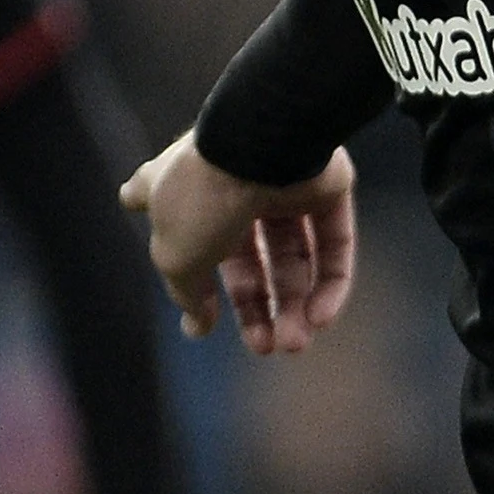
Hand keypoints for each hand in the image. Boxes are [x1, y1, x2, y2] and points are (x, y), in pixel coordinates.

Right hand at [119, 131, 357, 351]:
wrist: (260, 146)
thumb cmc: (202, 198)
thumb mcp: (175, 256)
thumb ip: (186, 292)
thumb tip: (196, 324)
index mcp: (180, 186)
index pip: (161, 202)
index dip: (168, 244)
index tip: (183, 293)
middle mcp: (230, 179)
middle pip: (244, 253)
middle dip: (254, 305)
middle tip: (263, 347)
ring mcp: (280, 180)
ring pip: (292, 252)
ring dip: (294, 303)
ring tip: (294, 344)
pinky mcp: (326, 184)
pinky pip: (332, 241)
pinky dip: (330, 282)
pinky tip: (320, 319)